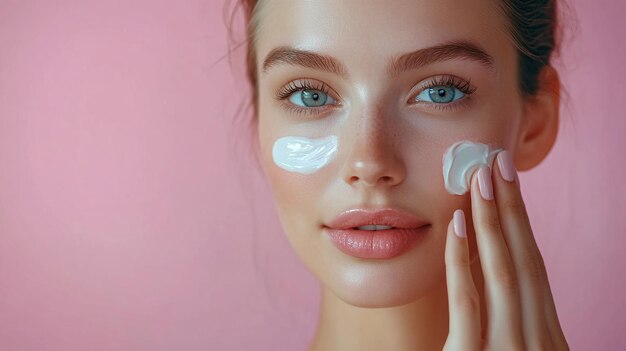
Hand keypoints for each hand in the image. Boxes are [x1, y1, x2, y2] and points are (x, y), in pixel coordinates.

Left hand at [442, 150, 568, 350]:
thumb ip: (512, 330)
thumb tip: (497, 295)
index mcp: (545, 335)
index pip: (534, 268)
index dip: (523, 222)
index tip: (510, 183)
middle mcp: (535, 338)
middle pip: (524, 260)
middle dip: (512, 208)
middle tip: (497, 161)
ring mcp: (508, 349)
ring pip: (502, 273)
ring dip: (492, 220)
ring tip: (480, 177)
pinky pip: (467, 303)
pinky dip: (462, 261)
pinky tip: (456, 224)